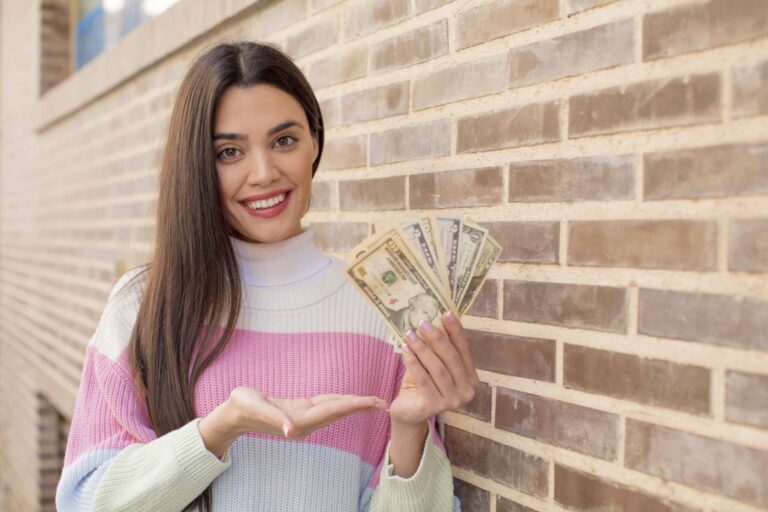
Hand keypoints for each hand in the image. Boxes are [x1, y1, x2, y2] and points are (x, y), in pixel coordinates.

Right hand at [227, 387, 388, 439]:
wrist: (233, 415)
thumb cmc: (243, 406)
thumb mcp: (256, 407)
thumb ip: (275, 418)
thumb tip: (292, 431)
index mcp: (299, 421)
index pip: (334, 410)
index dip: (356, 405)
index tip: (375, 403)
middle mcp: (305, 422)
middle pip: (339, 412)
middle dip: (362, 407)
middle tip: (385, 402)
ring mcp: (303, 419)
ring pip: (335, 410)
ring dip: (354, 405)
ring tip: (373, 401)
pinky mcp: (299, 413)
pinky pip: (326, 406)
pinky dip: (340, 402)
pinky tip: (349, 399)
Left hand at [389, 311, 480, 426]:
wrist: (409, 411)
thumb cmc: (422, 383)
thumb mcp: (432, 362)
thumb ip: (438, 347)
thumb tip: (435, 319)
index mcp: (470, 378)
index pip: (464, 350)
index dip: (456, 332)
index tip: (447, 313)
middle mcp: (467, 391)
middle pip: (452, 359)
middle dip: (437, 338)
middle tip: (422, 323)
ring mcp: (452, 401)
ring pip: (438, 369)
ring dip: (423, 349)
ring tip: (410, 334)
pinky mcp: (435, 407)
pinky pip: (424, 380)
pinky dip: (414, 363)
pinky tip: (405, 349)